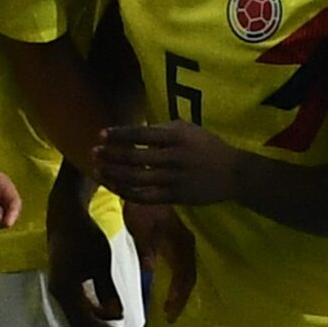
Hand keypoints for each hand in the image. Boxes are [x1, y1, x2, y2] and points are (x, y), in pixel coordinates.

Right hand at [47, 204, 127, 326]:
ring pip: (78, 318)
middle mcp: (59, 294)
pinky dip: (92, 315)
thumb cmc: (84, 234)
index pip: (85, 323)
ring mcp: (59, 290)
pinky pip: (76, 307)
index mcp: (66, 290)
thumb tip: (116, 315)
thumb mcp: (101, 261)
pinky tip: (107, 314)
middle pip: (80, 325)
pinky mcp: (63, 284)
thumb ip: (107, 289)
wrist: (65, 215)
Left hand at [95, 121, 241, 205]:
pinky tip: (114, 186)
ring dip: (114, 175)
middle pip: (136, 158)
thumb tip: (133, 131)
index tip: (101, 134)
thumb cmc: (206, 146)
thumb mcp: (187, 129)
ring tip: (98, 170)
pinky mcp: (175, 197)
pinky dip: (126, 192)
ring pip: (137, 179)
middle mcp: (174, 158)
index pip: (142, 134)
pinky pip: (145, 196)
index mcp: (177, 137)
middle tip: (94, 152)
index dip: (120, 134)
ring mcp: (174, 179)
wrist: (233, 173)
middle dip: (112, 155)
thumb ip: (162, 130)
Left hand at [123, 204, 195, 321]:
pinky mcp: (177, 241)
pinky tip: (167, 288)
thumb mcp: (141, 224)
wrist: (146, 182)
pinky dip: (176, 280)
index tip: (169, 315)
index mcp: (181, 242)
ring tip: (170, 308)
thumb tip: (150, 270)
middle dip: (181, 298)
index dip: (178, 297)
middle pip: (189, 277)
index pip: (185, 276)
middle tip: (170, 317)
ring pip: (187, 272)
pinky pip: (181, 265)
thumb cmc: (141, 205)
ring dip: (180, 291)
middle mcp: (186, 244)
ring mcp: (183, 243)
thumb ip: (146, 246)